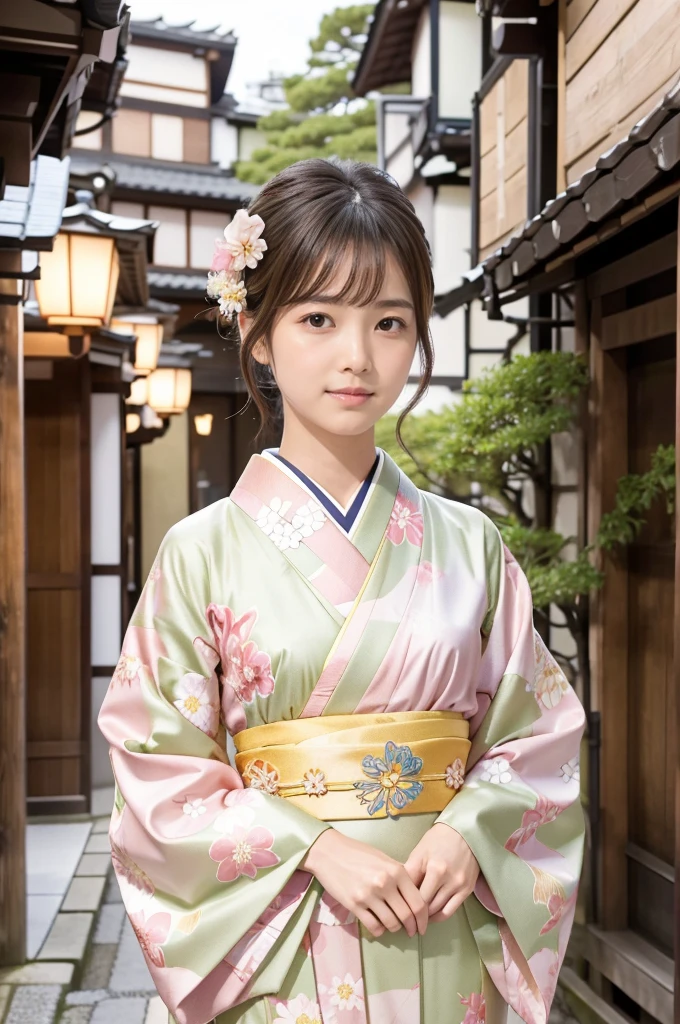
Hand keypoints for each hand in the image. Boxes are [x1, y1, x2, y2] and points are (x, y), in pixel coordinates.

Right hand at [300, 829, 428, 939]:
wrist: (329, 852)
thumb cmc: (358, 853)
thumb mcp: (384, 859)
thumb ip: (399, 874)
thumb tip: (415, 892)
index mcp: (396, 870)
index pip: (418, 902)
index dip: (423, 918)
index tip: (423, 925)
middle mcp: (385, 883)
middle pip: (407, 915)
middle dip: (412, 927)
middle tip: (412, 931)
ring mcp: (369, 895)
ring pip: (391, 923)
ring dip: (395, 928)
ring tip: (395, 926)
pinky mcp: (354, 905)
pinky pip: (373, 926)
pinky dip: (380, 930)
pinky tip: (379, 925)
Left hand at [404, 823, 478, 920]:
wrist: (465, 832)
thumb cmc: (438, 839)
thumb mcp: (419, 852)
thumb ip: (409, 872)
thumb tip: (398, 892)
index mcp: (434, 869)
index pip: (415, 895)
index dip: (404, 904)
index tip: (397, 909)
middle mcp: (448, 880)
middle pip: (426, 905)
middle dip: (413, 913)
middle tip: (404, 916)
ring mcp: (459, 886)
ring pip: (438, 911)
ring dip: (425, 917)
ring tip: (415, 918)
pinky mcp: (467, 890)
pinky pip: (450, 911)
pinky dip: (439, 916)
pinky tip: (430, 916)